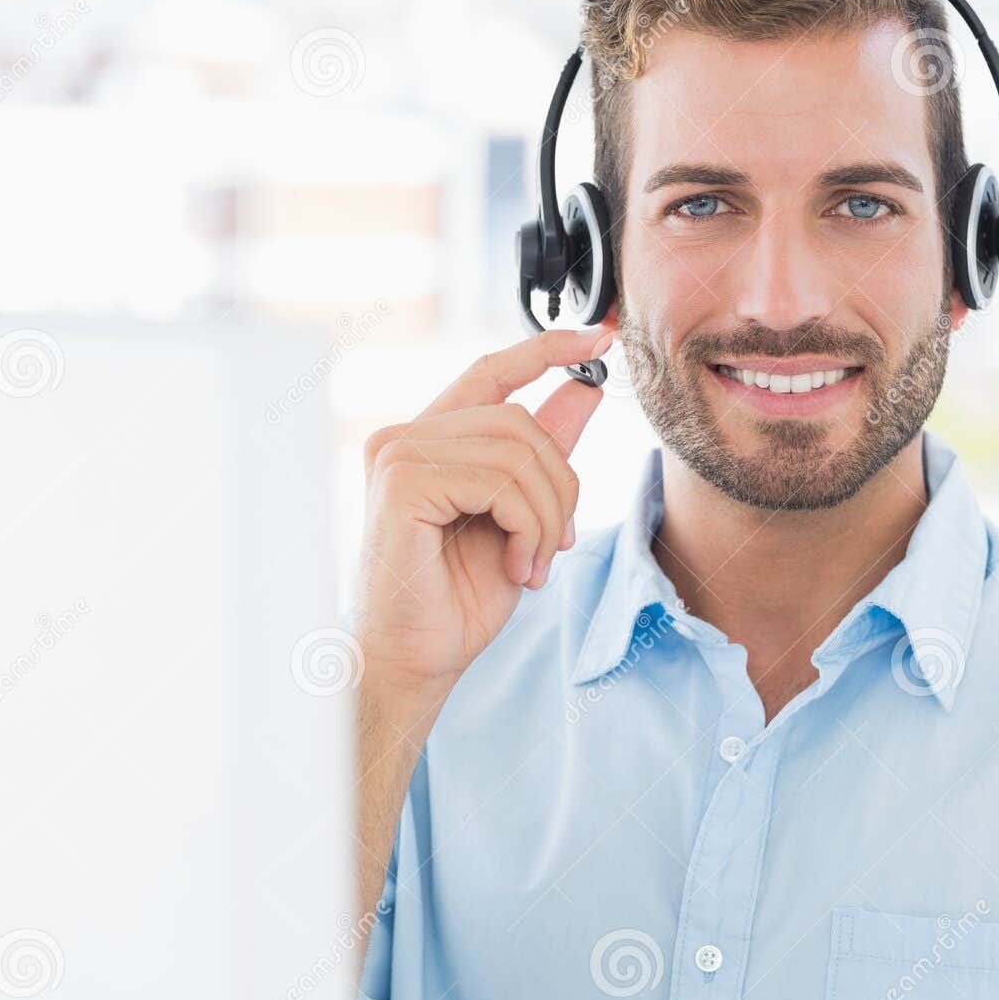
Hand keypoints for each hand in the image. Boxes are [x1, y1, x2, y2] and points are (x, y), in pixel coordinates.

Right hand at [354, 316, 615, 698]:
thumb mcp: (518, 516)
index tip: (600, 339)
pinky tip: (516, 567)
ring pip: (517, 451)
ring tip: (534, 563)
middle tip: (559, 545)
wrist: (416, 660)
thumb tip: (584, 391)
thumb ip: (541, 454)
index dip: (547, 349)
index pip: (491, 373)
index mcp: (427, 441)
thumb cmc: (455, 599)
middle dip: (560, 484)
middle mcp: (404, 437)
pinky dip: (528, 529)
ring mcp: (398, 454)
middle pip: (520, 420)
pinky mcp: (404, 482)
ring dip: (547, 516)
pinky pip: (500, 482)